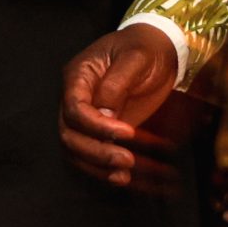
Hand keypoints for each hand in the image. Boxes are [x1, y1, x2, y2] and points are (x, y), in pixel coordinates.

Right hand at [60, 25, 183, 188]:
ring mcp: (86, 118)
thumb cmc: (145, 48)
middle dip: (96, 151)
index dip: (96, 125)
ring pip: (76, 151)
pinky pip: (92, 156)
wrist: (157, 50)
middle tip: (127, 160)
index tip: (127, 132)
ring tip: (124, 174)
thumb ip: (117, 83)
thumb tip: (105, 114)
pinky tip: (123, 178)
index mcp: (79, 76)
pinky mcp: (99, 132)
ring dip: (98, 166)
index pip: (74, 108)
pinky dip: (105, 170)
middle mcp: (75, 99)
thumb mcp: (136, 57)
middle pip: (70, 134)